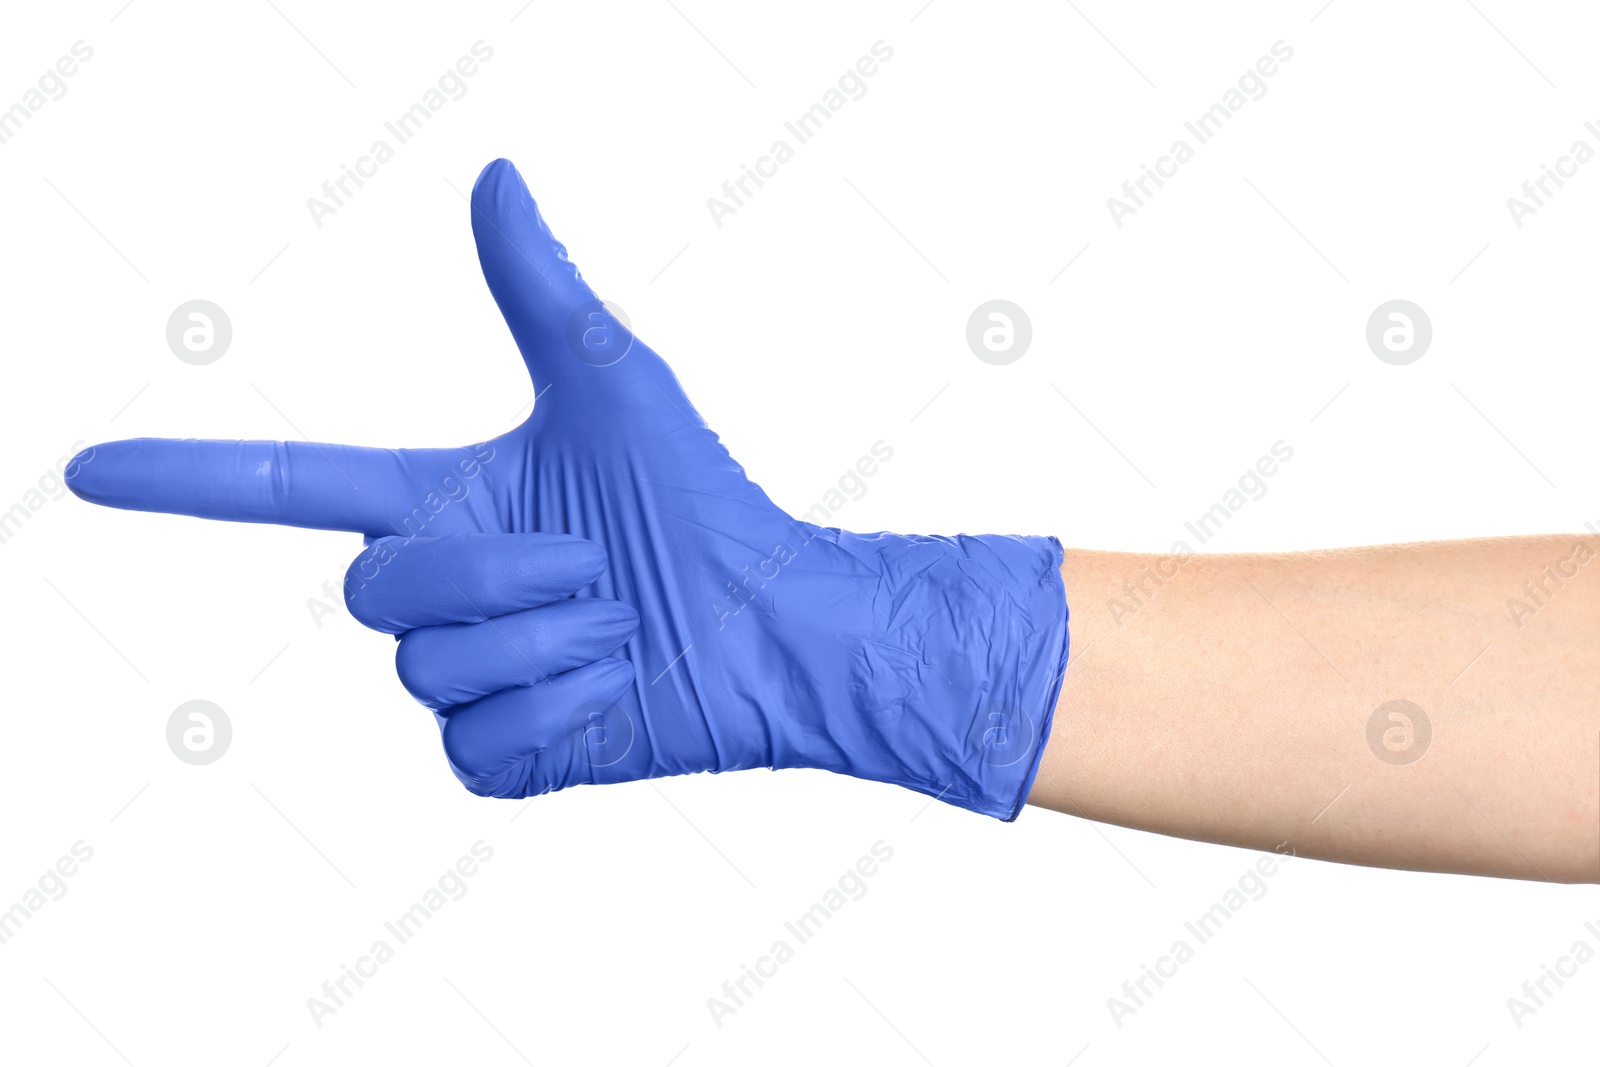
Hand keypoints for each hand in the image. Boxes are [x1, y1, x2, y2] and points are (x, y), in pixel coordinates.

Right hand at [68, 158, 1068, 817]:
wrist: (770, 623)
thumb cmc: (698, 502)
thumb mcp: (615, 389)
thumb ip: (541, 292)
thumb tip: (496, 174)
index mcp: (439, 502)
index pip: (288, 487)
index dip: (189, 478)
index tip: (90, 470)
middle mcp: (436, 590)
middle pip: (375, 592)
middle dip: (493, 576)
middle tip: (594, 567)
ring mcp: (461, 678)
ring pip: (430, 671)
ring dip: (547, 640)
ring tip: (616, 624)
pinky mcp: (499, 757)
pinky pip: (476, 744)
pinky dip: (560, 713)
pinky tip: (613, 690)